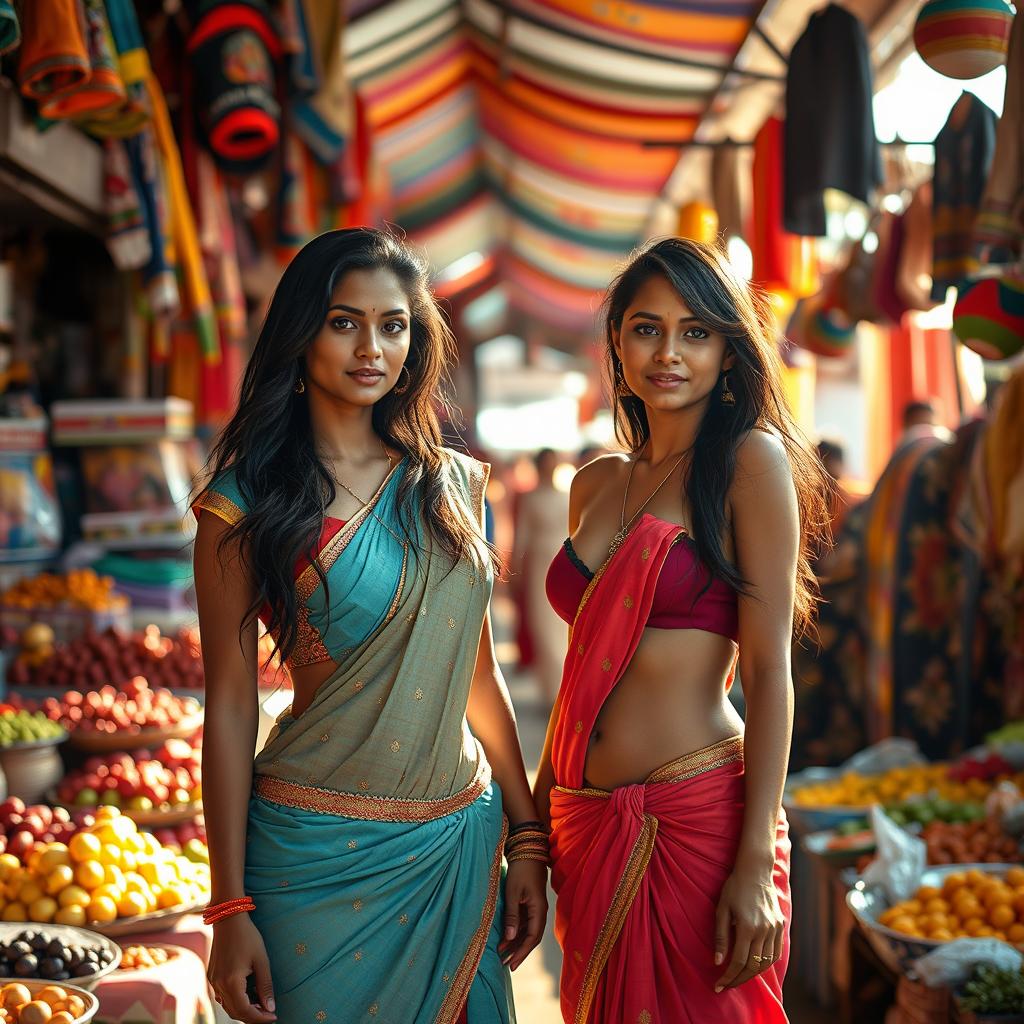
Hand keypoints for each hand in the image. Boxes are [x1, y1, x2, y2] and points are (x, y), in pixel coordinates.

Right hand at [208, 913, 276, 1022]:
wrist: (228, 919)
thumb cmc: (247, 936)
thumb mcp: (261, 960)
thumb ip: (265, 986)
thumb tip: (270, 1008)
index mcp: (231, 982)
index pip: (245, 1011)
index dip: (260, 1018)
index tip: (273, 1017)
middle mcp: (219, 985)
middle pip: (235, 1012)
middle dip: (252, 1017)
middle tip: (268, 1014)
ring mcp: (213, 981)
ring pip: (228, 1006)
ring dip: (243, 1010)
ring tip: (261, 1005)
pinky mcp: (212, 976)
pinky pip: (222, 996)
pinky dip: (235, 1001)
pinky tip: (247, 995)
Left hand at [499, 860, 547, 970]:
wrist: (527, 849)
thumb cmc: (521, 869)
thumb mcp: (513, 893)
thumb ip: (512, 915)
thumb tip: (509, 938)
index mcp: (539, 909)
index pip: (532, 937)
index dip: (522, 952)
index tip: (511, 964)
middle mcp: (540, 911)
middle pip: (531, 937)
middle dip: (519, 951)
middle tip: (506, 964)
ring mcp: (535, 907)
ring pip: (527, 931)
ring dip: (516, 943)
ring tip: (502, 954)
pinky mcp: (530, 903)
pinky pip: (524, 922)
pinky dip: (515, 932)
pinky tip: (505, 938)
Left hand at [713, 863, 784, 992]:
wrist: (755, 871)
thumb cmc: (734, 888)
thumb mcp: (722, 910)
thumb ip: (721, 937)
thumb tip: (718, 962)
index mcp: (747, 927)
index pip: (738, 962)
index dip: (728, 976)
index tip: (718, 985)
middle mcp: (764, 931)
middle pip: (753, 966)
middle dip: (739, 979)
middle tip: (727, 985)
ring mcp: (774, 929)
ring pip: (766, 963)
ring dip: (752, 974)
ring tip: (739, 977)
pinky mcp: (780, 926)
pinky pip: (775, 953)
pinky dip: (766, 964)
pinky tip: (755, 966)